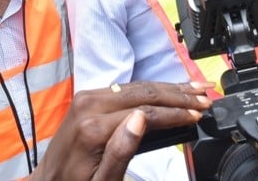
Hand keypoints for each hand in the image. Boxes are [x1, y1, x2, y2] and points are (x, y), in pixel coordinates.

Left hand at [31, 81, 211, 180]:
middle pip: (145, 92)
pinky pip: (128, 88)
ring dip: (171, 88)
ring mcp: (89, 96)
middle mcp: (90, 104)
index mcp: (94, 127)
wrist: (50, 179)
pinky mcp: (90, 96)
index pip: (147, 112)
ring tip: (197, 90)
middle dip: (180, 94)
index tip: (200, 114)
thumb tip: (141, 119)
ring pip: (139, 86)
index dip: (177, 112)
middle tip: (207, 97)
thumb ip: (121, 151)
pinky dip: (153, 89)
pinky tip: (172, 90)